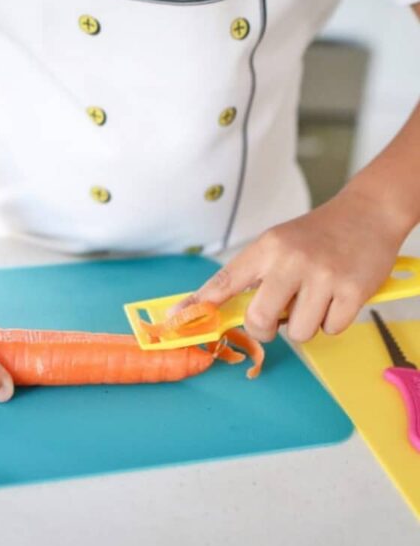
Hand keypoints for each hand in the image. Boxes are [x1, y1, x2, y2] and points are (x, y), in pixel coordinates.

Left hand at [175, 190, 408, 342]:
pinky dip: (332, 322)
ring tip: (315, 299)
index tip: (177, 319)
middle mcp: (291, 260)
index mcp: (266, 248)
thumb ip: (252, 274)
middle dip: (265, 329)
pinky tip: (337, 298)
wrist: (368, 214)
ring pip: (297, 332)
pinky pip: (330, 330)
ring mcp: (323, 276)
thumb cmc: (316, 235)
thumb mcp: (277, 244)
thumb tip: (221, 308)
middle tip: (276, 319)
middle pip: (259, 319)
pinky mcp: (353, 290)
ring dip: (304, 324)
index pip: (224, 281)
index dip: (199, 305)